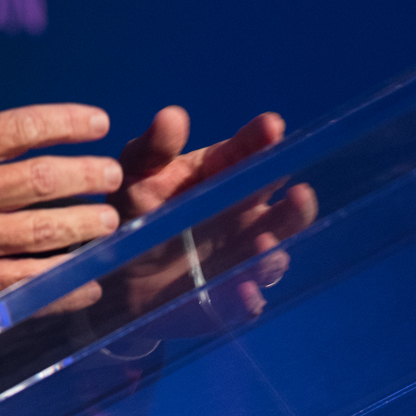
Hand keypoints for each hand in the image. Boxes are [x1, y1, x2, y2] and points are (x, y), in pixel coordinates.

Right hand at [0, 65, 122, 312]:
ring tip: (112, 219)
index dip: (66, 122)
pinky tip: (88, 281)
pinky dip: (59, 285)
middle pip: (39, 180)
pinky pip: (18, 284)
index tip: (97, 121)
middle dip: (86, 174)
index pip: (19, 128)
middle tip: (114, 173)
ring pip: (37, 231)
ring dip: (82, 225)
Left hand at [111, 107, 315, 328]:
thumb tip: (172, 116)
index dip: (261, 140)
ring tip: (266, 241)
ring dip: (276, 250)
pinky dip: (250, 297)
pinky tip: (244, 291)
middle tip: (300, 193)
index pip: (248, 153)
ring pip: (274, 252)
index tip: (272, 126)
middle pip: (279, 205)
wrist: (116, 271)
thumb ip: (153, 148)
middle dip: (293, 201)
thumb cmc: (132, 210)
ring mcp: (243, 255)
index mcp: (222, 174)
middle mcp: (243, 213)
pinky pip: (248, 300)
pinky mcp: (232, 296)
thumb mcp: (135, 174)